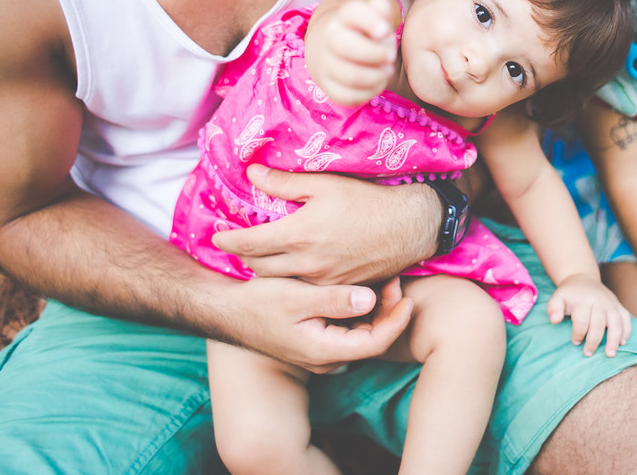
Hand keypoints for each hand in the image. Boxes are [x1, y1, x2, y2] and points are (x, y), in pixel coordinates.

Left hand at [212, 166, 439, 284]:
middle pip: (257, 268)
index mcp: (299, 234)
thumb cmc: (368, 200)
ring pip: (278, 281)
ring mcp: (321, 280)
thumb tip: (252, 174)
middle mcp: (306, 263)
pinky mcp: (336, 288)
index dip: (227, 240)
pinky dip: (290, 277)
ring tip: (262, 255)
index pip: (248, 243)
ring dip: (265, 269)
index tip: (216, 236)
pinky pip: (302, 286)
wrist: (408, 228)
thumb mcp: (326, 183)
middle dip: (243, 256)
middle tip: (240, 243)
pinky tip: (293, 265)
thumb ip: (285, 182)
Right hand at [226, 274, 412, 372]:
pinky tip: (364, 286)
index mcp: (323, 350)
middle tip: (396, 280)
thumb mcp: (296, 297)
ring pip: (361, 333)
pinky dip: (360, 310)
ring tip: (385, 280)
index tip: (408, 298)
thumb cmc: (259, 301)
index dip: (396, 322)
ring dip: (376, 310)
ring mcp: (322, 350)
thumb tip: (370, 299)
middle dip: (389, 311)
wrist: (228, 310)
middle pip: (371, 338)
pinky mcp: (318, 338)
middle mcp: (326, 356)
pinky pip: (349, 328)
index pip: (374, 343)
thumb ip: (333, 299)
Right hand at [308, 0, 398, 106]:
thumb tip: (380, 3)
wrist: (334, 51)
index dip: (370, 21)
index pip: (352, 12)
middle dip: (375, 54)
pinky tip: (376, 83)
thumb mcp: (375, 19)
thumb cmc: (364, 34)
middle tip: (390, 56)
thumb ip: (381, 11)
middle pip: (346, 46)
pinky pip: (349, 96)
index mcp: (343, 18)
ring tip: (386, 70)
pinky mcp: (329, 87)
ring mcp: (326, 65)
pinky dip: (368, 92)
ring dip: (376, 76)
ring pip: (351, 75)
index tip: (385, 31)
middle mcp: (329, 40)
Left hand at [546, 273, 631, 356]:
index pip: (582, 319)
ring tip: (610, 354)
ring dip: (614, 339)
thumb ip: (553, 308)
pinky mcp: (619, 306)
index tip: (575, 342)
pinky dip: (626, 331)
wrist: (583, 279)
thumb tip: (554, 320)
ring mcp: (611, 303)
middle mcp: (599, 301)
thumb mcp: (558, 297)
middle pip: (599, 323)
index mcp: (583, 299)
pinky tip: (622, 343)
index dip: (578, 333)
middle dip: (594, 340)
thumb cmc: (569, 294)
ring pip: (616, 322)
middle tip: (588, 353)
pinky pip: (626, 318)